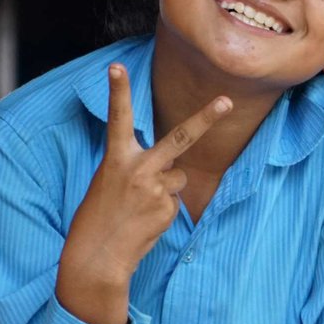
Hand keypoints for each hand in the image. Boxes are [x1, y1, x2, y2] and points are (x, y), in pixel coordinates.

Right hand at [56, 63, 228, 323]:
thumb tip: (173, 171)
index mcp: (116, 158)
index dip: (118, 91)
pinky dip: (163, 210)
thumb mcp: (110, 182)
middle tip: (227, 100)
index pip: (118, 118)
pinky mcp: (168, 209)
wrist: (97, 256)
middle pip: (181, 137)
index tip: (116, 67)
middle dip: (206, 117)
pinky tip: (145, 221)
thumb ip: (139, 168)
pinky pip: (174, 201)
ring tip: (140, 207)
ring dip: (165, 189)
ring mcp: (156, 188)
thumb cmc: (100, 217)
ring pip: (178, 177)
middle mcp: (139, 168)